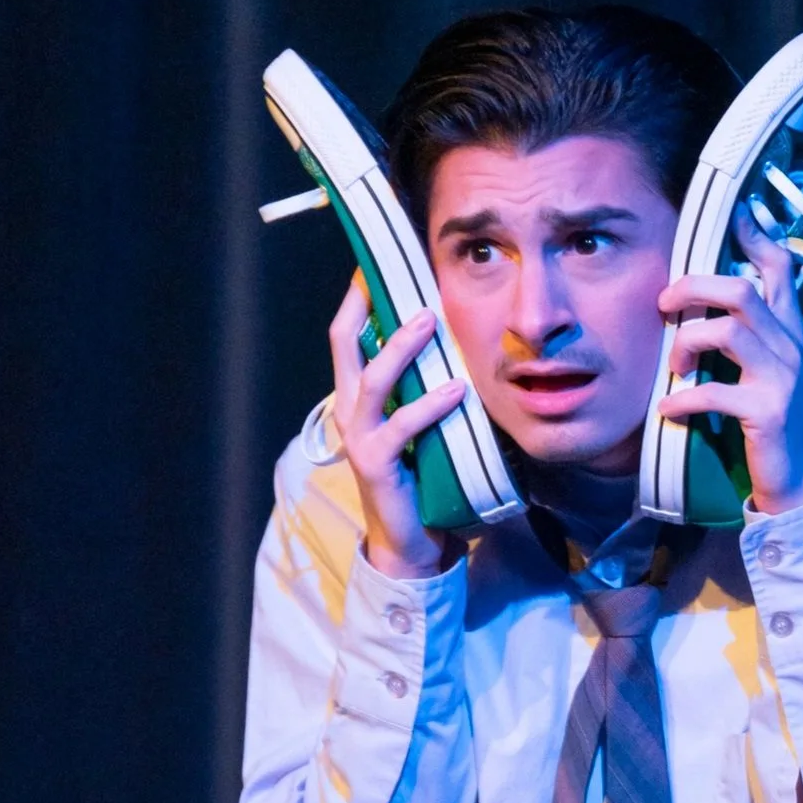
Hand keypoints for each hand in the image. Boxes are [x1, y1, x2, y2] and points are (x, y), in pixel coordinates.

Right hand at [327, 275, 464, 578]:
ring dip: (400, 348)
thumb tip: (446, 340)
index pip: (347, 335)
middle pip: (346, 344)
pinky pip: (403, 426)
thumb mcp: (415, 421)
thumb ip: (419, 386)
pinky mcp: (377, 464)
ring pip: (374, 381)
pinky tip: (456, 389)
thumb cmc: (417, 476)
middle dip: (366, 306)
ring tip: (429, 322)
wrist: (409, 540)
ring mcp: (360, 437)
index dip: (357, 297)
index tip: (376, 262)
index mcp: (355, 396)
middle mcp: (349, 411)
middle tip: (400, 277)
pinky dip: (430, 405)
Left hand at [653, 218, 802, 516]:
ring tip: (674, 368)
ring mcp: (782, 379)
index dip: (758, 236)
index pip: (781, 269)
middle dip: (694, 288)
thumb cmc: (776, 425)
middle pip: (742, 290)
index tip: (736, 212)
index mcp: (791, 332)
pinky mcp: (768, 413)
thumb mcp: (771, 371)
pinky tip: (669, 409)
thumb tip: (718, 306)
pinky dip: (684, 400)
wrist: (800, 484)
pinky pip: (715, 393)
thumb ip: (754, 336)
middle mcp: (791, 347)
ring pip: (728, 331)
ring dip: (688, 343)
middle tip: (664, 304)